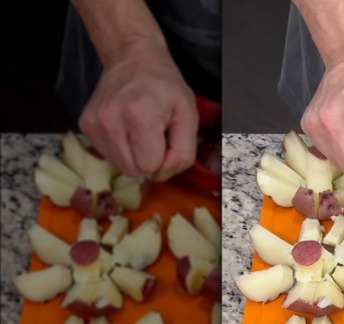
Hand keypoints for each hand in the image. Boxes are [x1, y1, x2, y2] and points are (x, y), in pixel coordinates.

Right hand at [78, 43, 197, 180]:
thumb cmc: (165, 86)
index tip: (165, 138)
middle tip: (154, 134)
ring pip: (119, 166)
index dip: (163, 158)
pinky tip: (126, 128)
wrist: (132, 59)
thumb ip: (184, 150)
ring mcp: (93, 123)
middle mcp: (110, 121)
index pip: (150, 166)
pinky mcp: (84, 125)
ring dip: (133, 155)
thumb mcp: (189, 114)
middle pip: (133, 170)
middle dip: (148, 159)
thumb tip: (163, 174)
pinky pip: (107, 155)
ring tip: (140, 129)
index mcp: (139, 116)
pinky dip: (120, 148)